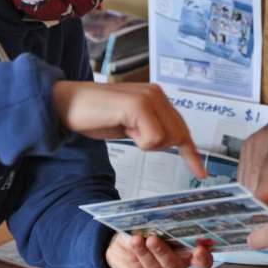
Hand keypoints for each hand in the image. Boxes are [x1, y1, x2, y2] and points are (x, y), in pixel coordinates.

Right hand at [52, 81, 205, 178]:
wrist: (67, 104)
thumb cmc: (94, 115)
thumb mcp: (129, 123)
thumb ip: (149, 126)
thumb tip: (166, 140)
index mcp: (156, 96)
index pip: (181, 127)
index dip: (191, 152)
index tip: (200, 173)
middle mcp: (157, 94)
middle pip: (177, 136)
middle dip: (156, 145)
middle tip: (128, 132)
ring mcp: (150, 98)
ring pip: (166, 139)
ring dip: (144, 142)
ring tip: (123, 126)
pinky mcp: (140, 106)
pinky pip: (153, 139)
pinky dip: (138, 141)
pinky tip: (122, 126)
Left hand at [105, 232, 212, 267]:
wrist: (123, 247)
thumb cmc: (144, 233)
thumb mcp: (153, 225)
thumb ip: (161, 224)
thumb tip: (160, 215)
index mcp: (186, 254)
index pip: (202, 261)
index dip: (203, 258)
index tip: (199, 248)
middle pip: (175, 267)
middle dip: (163, 253)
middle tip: (152, 239)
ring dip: (145, 255)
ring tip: (136, 241)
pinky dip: (136, 262)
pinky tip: (131, 251)